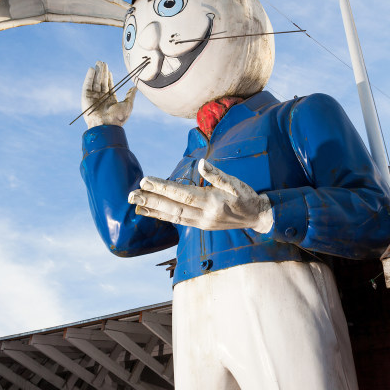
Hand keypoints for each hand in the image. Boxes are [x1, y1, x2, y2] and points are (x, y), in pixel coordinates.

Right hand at [82, 61, 136, 127]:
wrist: (106, 126)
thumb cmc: (118, 118)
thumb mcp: (128, 105)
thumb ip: (130, 95)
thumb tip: (135, 88)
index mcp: (110, 100)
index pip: (109, 86)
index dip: (108, 77)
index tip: (109, 70)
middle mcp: (101, 98)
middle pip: (101, 82)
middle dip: (102, 72)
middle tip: (102, 62)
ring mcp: (93, 98)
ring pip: (95, 82)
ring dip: (96, 72)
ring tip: (98, 63)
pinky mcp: (86, 98)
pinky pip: (87, 85)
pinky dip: (89, 77)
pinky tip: (91, 69)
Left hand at [128, 159, 273, 232]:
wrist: (258, 218)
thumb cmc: (247, 197)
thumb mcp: (236, 183)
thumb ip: (218, 175)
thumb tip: (202, 164)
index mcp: (212, 202)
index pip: (182, 193)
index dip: (162, 187)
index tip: (145, 181)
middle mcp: (203, 215)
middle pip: (172, 207)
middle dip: (151, 200)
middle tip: (131, 194)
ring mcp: (201, 222)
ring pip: (172, 216)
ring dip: (153, 209)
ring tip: (135, 204)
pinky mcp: (200, 225)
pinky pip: (178, 221)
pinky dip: (162, 216)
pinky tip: (150, 212)